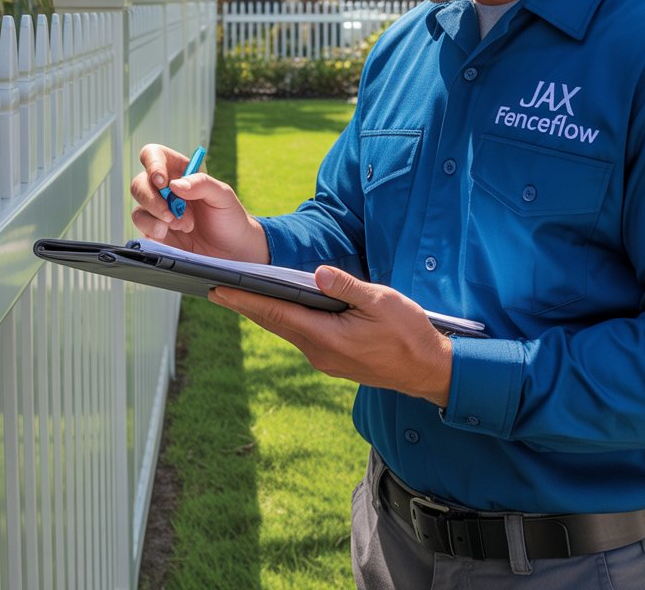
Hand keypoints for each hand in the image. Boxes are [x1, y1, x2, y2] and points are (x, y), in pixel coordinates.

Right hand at [130, 143, 269, 263]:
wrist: (230, 249)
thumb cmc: (229, 217)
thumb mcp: (223, 195)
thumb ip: (201, 183)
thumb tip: (174, 185)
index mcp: (180, 171)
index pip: (154, 155)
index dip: (152, 163)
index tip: (162, 181)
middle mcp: (165, 189)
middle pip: (140, 182)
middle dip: (152, 198)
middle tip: (171, 212)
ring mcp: (158, 210)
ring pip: (139, 205)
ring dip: (158, 215)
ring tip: (184, 225)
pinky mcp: (154, 230)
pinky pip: (142, 225)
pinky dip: (154, 228)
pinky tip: (172, 233)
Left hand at [210, 266, 452, 406]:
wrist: (429, 371)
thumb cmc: (408, 333)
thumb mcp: (381, 301)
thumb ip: (347, 286)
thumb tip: (318, 272)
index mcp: (326, 336)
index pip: (276, 312)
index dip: (245, 300)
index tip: (218, 289)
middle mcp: (319, 352)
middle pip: (275, 323)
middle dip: (245, 305)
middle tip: (216, 289)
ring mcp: (325, 359)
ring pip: (287, 330)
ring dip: (264, 313)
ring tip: (240, 296)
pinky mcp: (334, 360)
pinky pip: (301, 336)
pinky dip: (284, 320)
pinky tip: (280, 309)